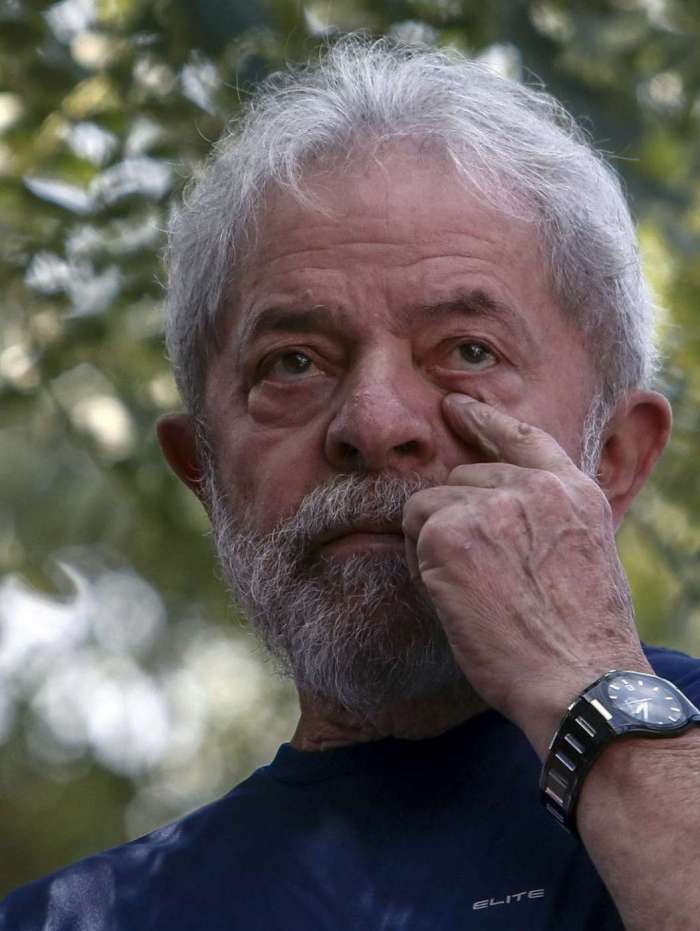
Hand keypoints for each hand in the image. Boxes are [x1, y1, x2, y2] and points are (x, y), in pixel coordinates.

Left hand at [402, 395, 650, 755]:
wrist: (579, 682)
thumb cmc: (579, 641)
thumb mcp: (582, 559)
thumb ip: (546, 521)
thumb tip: (497, 510)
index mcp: (573, 493)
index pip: (524, 437)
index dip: (485, 421)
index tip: (456, 408)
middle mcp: (535, 487)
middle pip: (464, 477)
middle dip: (457, 519)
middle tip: (478, 575)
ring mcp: (493, 504)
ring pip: (432, 501)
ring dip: (435, 542)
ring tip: (469, 589)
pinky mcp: (451, 531)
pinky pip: (413, 528)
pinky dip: (419, 562)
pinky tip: (451, 595)